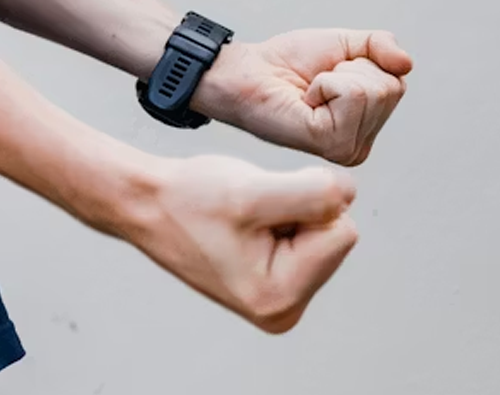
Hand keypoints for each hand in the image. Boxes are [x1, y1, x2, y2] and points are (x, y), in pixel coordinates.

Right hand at [123, 155, 359, 333]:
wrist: (150, 204)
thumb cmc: (190, 199)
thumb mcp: (253, 191)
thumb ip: (315, 194)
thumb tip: (349, 195)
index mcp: (281, 298)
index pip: (343, 232)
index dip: (306, 204)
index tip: (259, 209)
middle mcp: (285, 309)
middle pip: (336, 235)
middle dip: (299, 210)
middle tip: (250, 213)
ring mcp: (283, 299)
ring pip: (324, 231)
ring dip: (290, 212)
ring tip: (245, 218)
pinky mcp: (280, 282)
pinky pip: (309, 235)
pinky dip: (283, 216)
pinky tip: (248, 223)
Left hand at [193, 29, 412, 165]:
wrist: (249, 72)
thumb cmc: (289, 63)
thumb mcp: (346, 45)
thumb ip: (382, 47)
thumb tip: (407, 64)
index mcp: (367, 127)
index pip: (398, 83)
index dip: (364, 64)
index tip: (331, 75)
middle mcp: (361, 145)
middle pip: (391, 88)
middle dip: (353, 70)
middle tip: (319, 83)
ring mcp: (348, 148)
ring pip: (374, 90)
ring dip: (337, 77)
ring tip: (312, 91)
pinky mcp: (332, 144)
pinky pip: (352, 93)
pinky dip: (327, 83)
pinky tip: (307, 100)